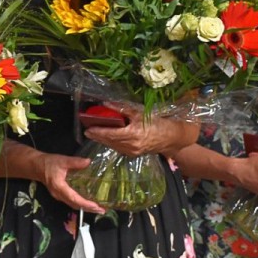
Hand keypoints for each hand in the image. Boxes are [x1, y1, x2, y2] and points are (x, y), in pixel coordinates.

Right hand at [38, 152, 104, 213]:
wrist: (37, 166)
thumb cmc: (49, 163)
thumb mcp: (62, 160)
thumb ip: (75, 162)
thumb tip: (88, 162)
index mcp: (59, 187)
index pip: (73, 198)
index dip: (85, 203)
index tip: (96, 206)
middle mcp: (59, 195)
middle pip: (75, 205)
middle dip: (89, 209)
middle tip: (102, 210)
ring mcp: (59, 196)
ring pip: (74, 205)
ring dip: (86, 208)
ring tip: (99, 209)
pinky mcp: (61, 195)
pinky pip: (72, 202)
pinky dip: (81, 204)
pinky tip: (89, 203)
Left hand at [84, 104, 198, 156]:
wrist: (171, 137)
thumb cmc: (157, 122)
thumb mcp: (140, 113)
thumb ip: (122, 108)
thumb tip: (106, 103)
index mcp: (133, 134)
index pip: (110, 134)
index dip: (98, 132)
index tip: (87, 129)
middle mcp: (131, 146)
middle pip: (109, 141)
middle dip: (97, 136)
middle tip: (87, 131)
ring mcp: (132, 152)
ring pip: (113, 146)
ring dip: (103, 140)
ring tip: (94, 134)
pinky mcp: (134, 154)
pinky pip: (119, 148)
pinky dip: (112, 143)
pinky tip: (107, 138)